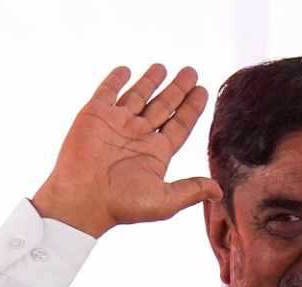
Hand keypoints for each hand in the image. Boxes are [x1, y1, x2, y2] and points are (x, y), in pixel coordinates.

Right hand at [31, 64, 222, 237]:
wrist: (82, 199)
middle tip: (191, 72)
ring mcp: (116, 124)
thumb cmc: (122, 205)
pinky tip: (126, 69)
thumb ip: (192, 189)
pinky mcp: (94, 115)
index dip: (192, 108)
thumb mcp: (165, 200)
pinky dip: (115, 80)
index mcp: (157, 152)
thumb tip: (220, 191)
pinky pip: (107, 92)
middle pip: (164, 106)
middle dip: (178, 89)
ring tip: (163, 67)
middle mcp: (138, 135)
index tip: (203, 91)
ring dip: (150, 81)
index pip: (180, 125)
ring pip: (138, 96)